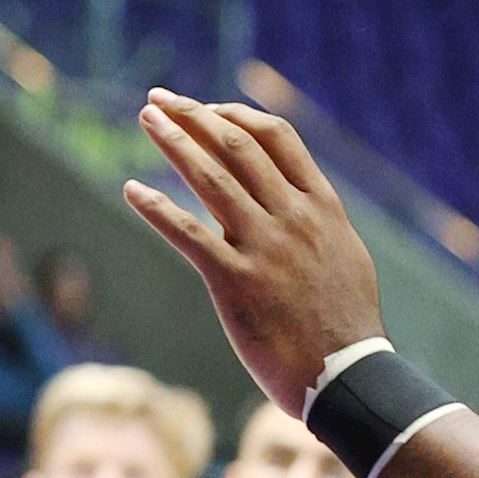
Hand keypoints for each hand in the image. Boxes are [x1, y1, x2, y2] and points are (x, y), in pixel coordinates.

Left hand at [124, 95, 386, 413]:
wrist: (347, 377)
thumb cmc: (345, 325)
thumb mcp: (346, 255)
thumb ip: (318, 221)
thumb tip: (297, 200)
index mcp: (321, 206)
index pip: (276, 138)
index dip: (235, 115)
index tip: (206, 108)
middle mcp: (293, 217)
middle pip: (236, 146)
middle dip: (192, 116)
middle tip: (159, 100)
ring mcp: (264, 248)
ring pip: (210, 177)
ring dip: (172, 141)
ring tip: (145, 119)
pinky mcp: (235, 282)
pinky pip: (187, 233)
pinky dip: (156, 207)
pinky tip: (131, 190)